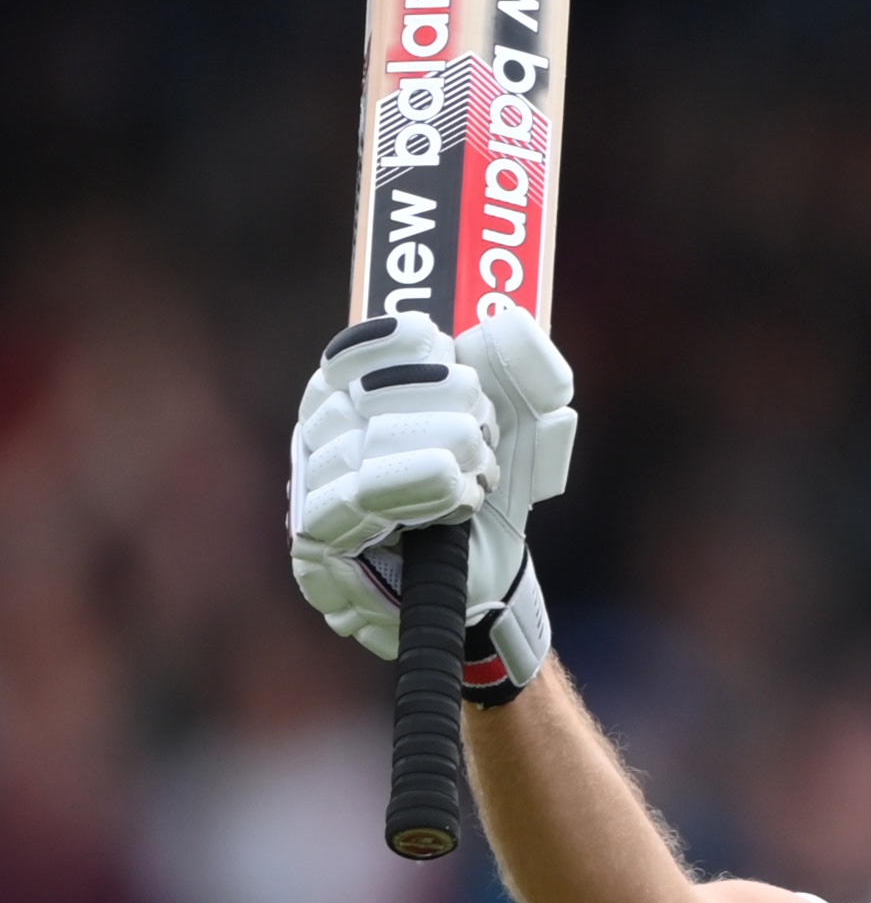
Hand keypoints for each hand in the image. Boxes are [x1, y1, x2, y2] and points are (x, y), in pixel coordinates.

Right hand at [289, 307, 576, 699]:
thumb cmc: (490, 497)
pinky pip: (368, 491)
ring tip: (474, 477)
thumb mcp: (523, 428)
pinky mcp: (315, 531)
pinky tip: (457, 500)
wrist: (485, 583)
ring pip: (380, 435)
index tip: (470, 382)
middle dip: (458, 411)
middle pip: (383, 384)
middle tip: (482, 444)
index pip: (376, 339)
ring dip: (453, 456)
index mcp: (355, 384)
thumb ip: (528, 370)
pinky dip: (431, 490)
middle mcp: (320, 423)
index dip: (431, 353)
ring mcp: (310, 476)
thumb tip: (508, 319)